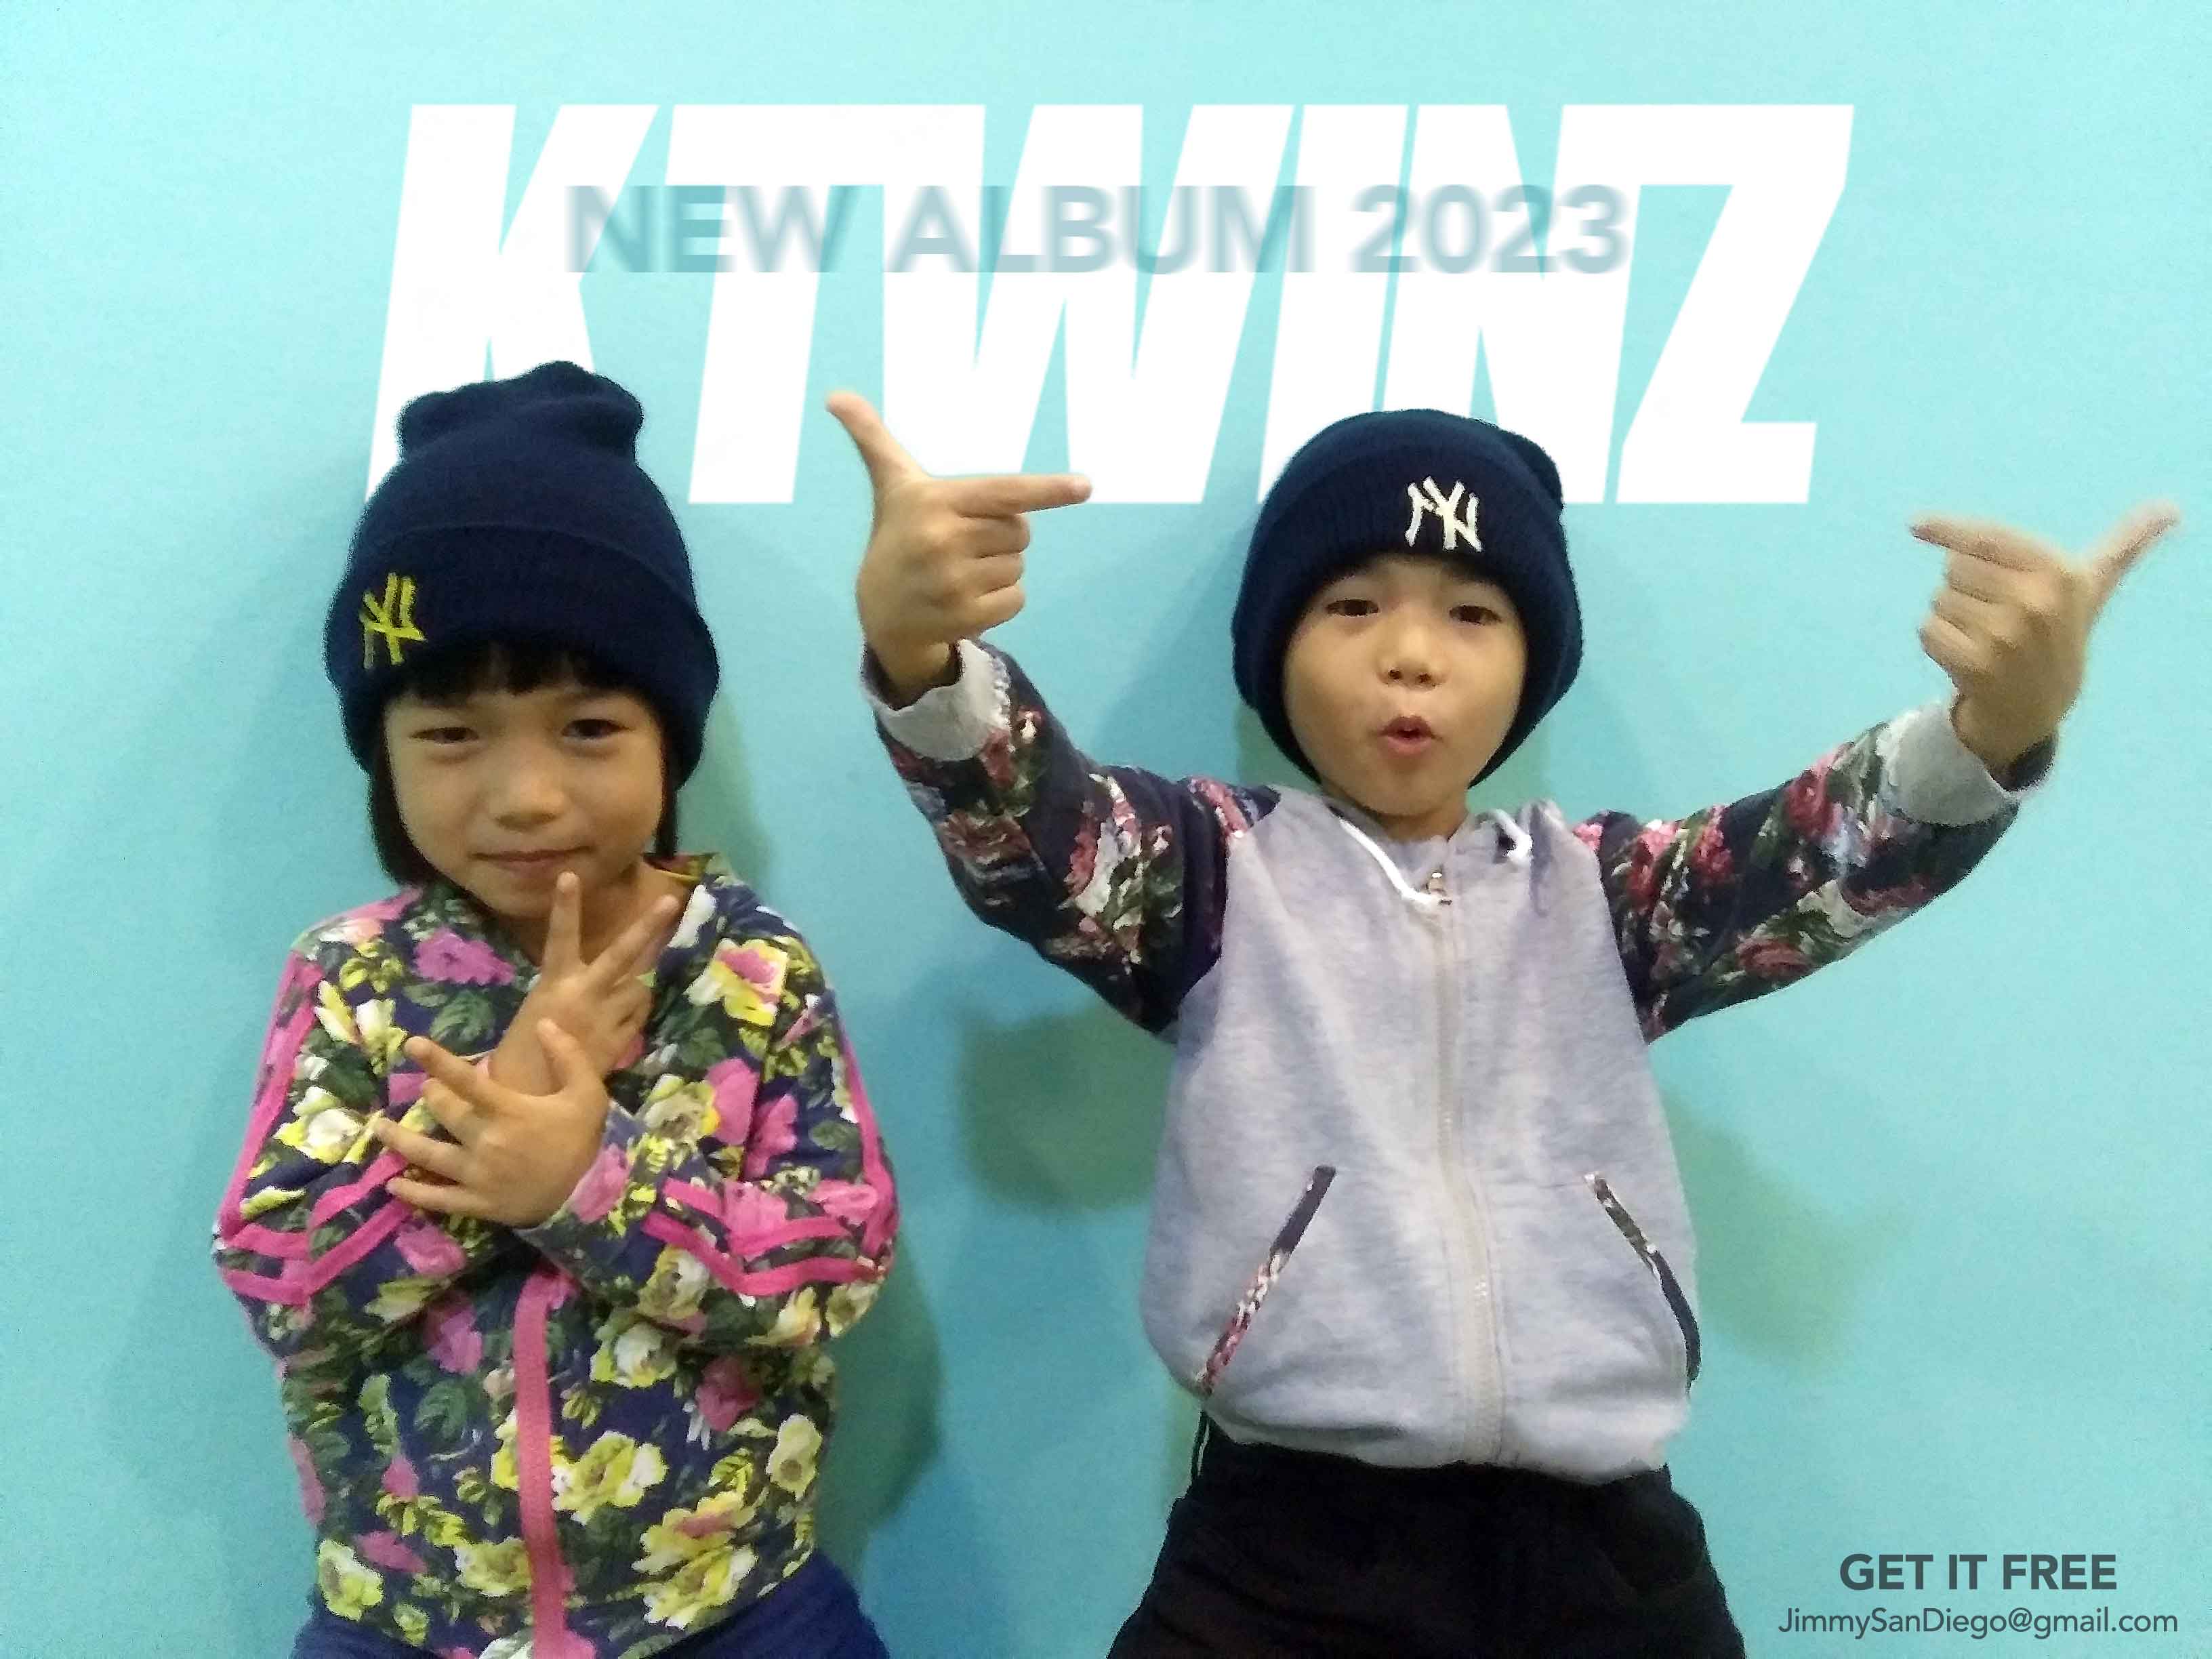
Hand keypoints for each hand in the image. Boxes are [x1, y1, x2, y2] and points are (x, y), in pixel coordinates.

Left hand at [374, 1021, 611, 1226]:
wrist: (589, 1196)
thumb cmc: (582, 1141)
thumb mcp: (588, 1092)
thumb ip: (567, 1055)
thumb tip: (544, 1022)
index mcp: (509, 1111)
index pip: (466, 1080)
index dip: (437, 1060)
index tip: (411, 1044)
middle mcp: (485, 1140)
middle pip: (444, 1112)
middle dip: (431, 1095)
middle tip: (427, 1089)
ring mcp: (477, 1175)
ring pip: (429, 1154)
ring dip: (401, 1140)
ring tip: (380, 1128)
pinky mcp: (476, 1203)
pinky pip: (438, 1199)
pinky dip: (414, 1193)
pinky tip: (393, 1185)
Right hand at [489, 871, 678, 1093]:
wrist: (529, 1099)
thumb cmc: (525, 1052)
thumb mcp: (541, 1010)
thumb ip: (573, 990)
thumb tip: (610, 978)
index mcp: (555, 983)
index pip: (560, 936)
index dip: (566, 906)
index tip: (570, 874)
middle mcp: (584, 994)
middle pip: (621, 953)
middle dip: (647, 927)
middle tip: (671, 901)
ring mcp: (605, 1017)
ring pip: (639, 988)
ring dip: (634, 992)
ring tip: (615, 1007)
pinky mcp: (620, 1040)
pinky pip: (639, 1017)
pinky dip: (633, 1017)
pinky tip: (616, 1029)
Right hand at [827, 390, 1090, 703]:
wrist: (880, 612)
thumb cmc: (898, 535)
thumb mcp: (890, 485)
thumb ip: (872, 438)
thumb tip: (835, 394)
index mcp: (933, 501)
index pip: (1004, 492)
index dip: (1047, 489)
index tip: (1085, 486)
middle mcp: (943, 540)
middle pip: (1021, 531)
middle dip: (1002, 535)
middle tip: (963, 542)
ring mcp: (953, 582)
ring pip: (1019, 565)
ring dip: (1001, 568)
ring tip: (961, 570)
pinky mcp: (965, 616)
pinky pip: (1017, 598)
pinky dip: (1002, 599)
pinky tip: (968, 597)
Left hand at [1910, 500, 2181, 774]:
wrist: (2039, 705)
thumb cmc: (2061, 632)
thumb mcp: (2093, 585)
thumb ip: (2126, 544)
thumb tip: (2170, 508)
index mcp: (2059, 573)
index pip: (1987, 538)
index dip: (1947, 529)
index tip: (1915, 525)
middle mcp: (2035, 601)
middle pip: (1955, 569)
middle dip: (1966, 587)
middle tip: (1995, 612)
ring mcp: (2005, 635)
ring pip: (1939, 600)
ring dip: (1952, 616)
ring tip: (1984, 635)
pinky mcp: (1975, 664)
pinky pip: (1927, 630)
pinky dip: (1936, 640)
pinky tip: (1965, 655)